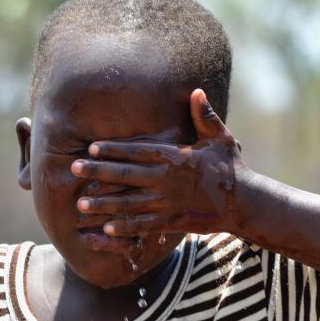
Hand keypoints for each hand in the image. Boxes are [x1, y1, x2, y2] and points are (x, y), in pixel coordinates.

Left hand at [69, 88, 243, 236]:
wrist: (246, 203)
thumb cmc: (232, 168)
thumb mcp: (220, 138)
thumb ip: (205, 116)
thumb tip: (196, 91)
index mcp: (174, 157)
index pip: (137, 150)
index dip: (112, 149)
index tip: (91, 147)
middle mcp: (166, 180)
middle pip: (124, 175)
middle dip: (96, 172)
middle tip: (73, 169)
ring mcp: (168, 203)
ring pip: (128, 203)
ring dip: (103, 204)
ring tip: (81, 205)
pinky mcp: (172, 222)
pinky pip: (144, 225)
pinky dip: (125, 228)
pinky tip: (106, 229)